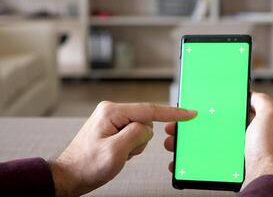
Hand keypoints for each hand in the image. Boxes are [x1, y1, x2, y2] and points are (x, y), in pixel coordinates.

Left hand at [50, 102, 195, 196]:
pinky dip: (131, 147)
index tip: (188, 113)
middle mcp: (112, 111)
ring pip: (141, 130)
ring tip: (120, 154)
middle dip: (141, 140)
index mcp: (112, 112)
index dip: (172, 113)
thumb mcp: (115, 152)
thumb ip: (136, 134)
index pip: (149, 110)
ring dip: (135, 145)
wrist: (70, 175)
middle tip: (127, 152)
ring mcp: (112, 119)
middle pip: (145, 121)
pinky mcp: (113, 128)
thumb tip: (147, 128)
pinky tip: (119, 153)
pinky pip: (133, 135)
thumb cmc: (86, 165)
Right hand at [164, 92, 272, 194]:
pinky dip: (187, 163)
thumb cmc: (271, 147)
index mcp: (243, 125)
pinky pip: (200, 164)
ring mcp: (228, 154)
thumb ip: (261, 101)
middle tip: (174, 127)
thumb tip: (249, 92)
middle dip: (187, 128)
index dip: (201, 111)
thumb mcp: (270, 115)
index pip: (217, 115)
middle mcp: (234, 139)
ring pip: (199, 147)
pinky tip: (178, 161)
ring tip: (172, 143)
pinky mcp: (222, 169)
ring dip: (183, 145)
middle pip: (205, 130)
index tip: (187, 110)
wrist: (268, 176)